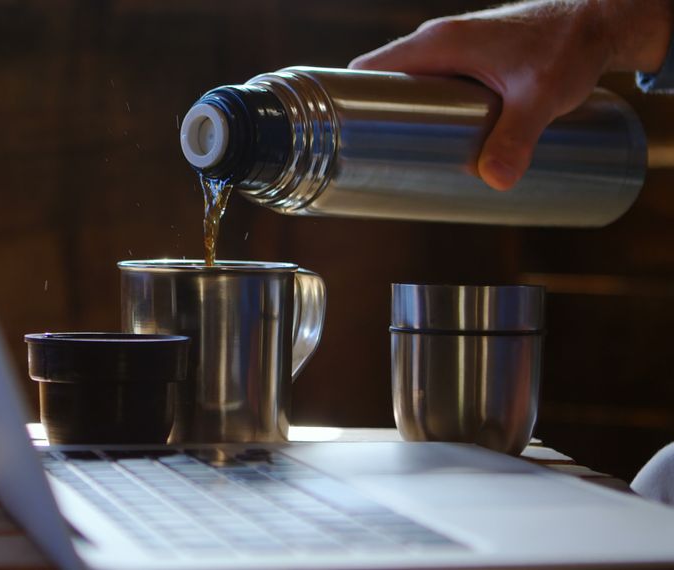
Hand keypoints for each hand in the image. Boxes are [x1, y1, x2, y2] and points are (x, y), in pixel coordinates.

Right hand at [349, 0, 670, 190]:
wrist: (600, 19)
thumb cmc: (568, 45)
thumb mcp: (540, 97)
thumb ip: (517, 138)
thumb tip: (495, 182)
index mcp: (438, 43)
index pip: (369, 69)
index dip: (347, 99)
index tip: (338, 135)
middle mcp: (438, 41)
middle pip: (384, 81)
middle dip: (373, 119)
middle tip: (372, 162)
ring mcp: (455, 48)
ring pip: (409, 83)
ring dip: (400, 115)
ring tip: (400, 158)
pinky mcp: (472, 58)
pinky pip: (431, 82)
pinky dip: (423, 108)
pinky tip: (434, 138)